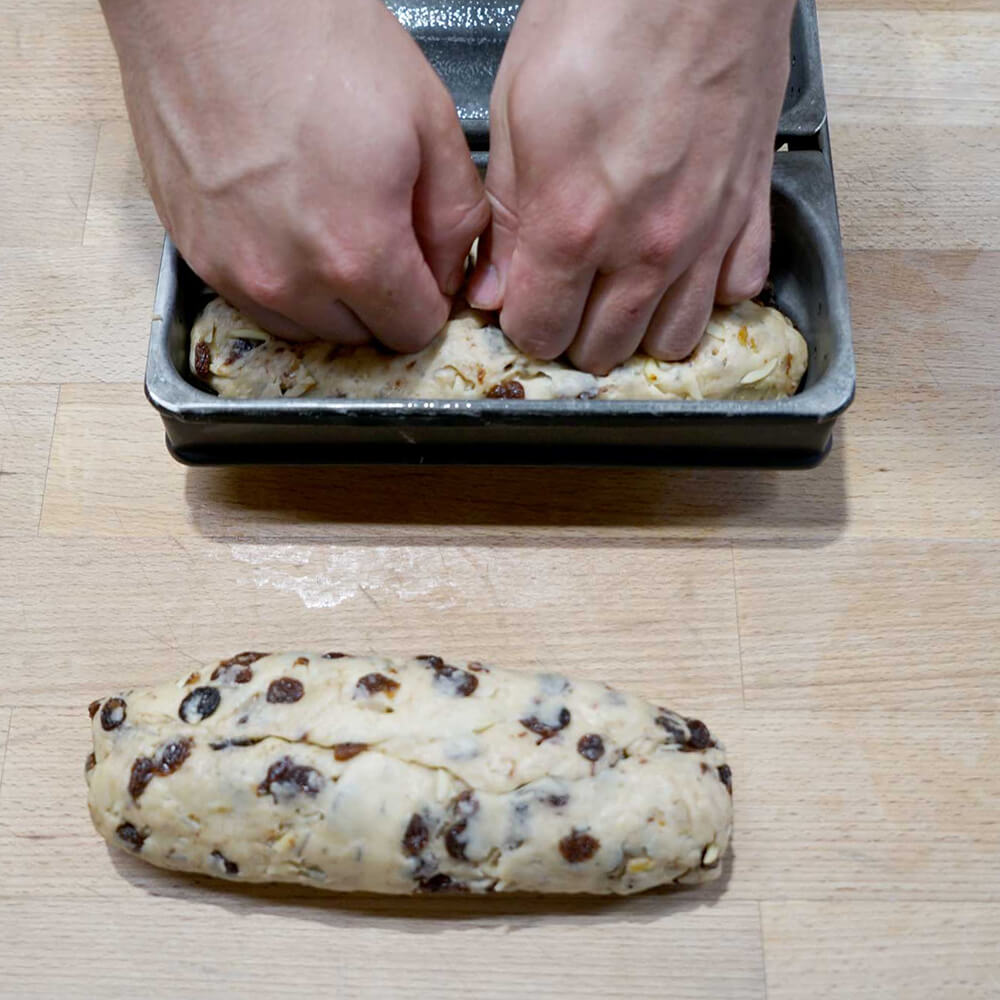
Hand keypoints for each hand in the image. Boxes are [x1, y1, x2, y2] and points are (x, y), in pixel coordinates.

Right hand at [101, 0, 487, 348]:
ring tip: (327, 222)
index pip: (412, 331)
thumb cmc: (317, 40)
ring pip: (304, 327)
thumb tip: (452, 273)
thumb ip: (457, 218)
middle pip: (359, 335)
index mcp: (356, 255)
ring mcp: (231, 271)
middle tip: (378, 229)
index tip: (423, 261)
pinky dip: (279, 280)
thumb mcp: (428, 121)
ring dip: (328, 298)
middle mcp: (287, 282)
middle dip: (381, 298)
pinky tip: (283, 221)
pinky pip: (252, 301)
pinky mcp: (193, 252)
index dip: (429, 298)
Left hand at [467, 0, 794, 372]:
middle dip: (575, 333)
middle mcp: (645, 248)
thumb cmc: (599, 20)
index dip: (523, 324)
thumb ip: (504, 219)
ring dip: (639, 328)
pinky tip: (682, 265)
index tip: (522, 301)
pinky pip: (737, 293)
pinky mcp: (751, 211)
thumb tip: (492, 291)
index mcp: (573, 226)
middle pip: (604, 350)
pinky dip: (708, 293)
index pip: (540, 333)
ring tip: (620, 291)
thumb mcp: (516, 112)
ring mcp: (705, 235)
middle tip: (566, 294)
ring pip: (672, 340)